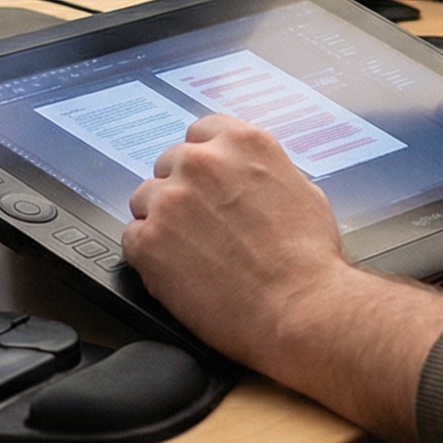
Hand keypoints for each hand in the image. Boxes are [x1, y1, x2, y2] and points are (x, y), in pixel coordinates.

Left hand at [123, 114, 442, 442]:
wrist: (300, 309)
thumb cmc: (310, 260)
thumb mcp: (301, 191)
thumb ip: (260, 174)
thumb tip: (245, 180)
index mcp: (242, 144)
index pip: (201, 133)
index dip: (204, 161)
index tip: (206, 181)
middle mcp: (201, 163)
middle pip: (169, 164)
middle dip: (182, 191)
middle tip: (201, 226)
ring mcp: (170, 200)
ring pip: (145, 199)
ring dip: (161, 221)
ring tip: (190, 254)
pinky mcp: (149, 241)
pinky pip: (132, 238)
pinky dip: (148, 255)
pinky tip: (177, 272)